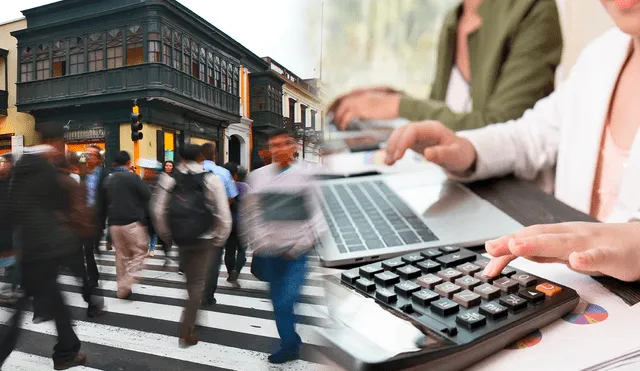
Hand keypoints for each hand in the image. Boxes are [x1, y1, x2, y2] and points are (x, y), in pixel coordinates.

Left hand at [328, 88, 400, 129]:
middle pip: (341, 103)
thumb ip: (365, 105)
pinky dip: (343, 122)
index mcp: (363, 93)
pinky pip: (347, 117)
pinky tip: (343, 127)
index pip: (345, 97)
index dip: (337, 104)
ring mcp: (359, 101)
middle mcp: (359, 96)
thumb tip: (359, 113)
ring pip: (342, 110)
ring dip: (338, 118)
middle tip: (332, 119)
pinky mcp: (361, 109)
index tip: (333, 110)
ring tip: (338, 125)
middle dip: (335, 111)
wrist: (397, 104)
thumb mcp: (375, 102)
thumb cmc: (390, 105)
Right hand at [384, 121, 476, 172]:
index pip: (413, 130)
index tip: (398, 157)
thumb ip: (442, 154)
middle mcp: (424, 128)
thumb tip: (427, 154)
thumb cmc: (461, 154)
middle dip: (394, 145)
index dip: (403, 141)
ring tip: (388, 162)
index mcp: (433, 129)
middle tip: (391, 161)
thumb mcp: (455, 156)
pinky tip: (390, 160)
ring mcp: (418, 133)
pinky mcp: (415, 140)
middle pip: (403, 130)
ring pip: (399, 135)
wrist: (463, 154)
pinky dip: (393, 150)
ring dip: (391, 147)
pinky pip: (400, 141)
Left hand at [483, 222, 639, 281]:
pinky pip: (599, 256)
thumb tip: (511, 253)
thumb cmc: (602, 247)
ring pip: (563, 242)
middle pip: (539, 236)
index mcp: (559, 236)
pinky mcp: (613, 255)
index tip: (486, 253)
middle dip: (513, 241)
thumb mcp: (565, 251)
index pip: (528, 238)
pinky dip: (587, 257)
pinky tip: (576, 259)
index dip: (505, 244)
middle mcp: (571, 236)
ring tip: (516, 245)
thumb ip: (541, 252)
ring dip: (537, 243)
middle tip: (490, 248)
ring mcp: (591, 243)